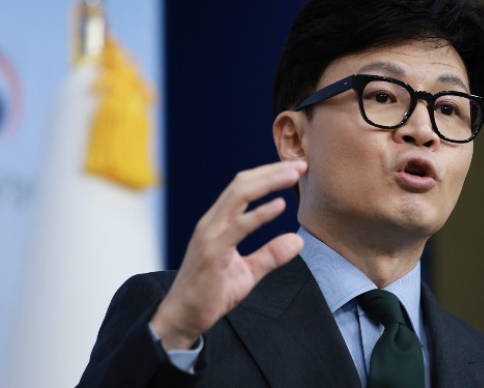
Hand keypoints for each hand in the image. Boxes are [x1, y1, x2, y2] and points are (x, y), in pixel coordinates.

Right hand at [150, 160, 306, 349]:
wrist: (183, 317)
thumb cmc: (211, 293)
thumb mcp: (248, 272)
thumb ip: (271, 254)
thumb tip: (297, 241)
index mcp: (218, 222)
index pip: (243, 186)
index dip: (268, 174)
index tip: (294, 169)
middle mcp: (212, 222)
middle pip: (242, 184)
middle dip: (272, 171)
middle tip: (300, 164)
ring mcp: (210, 235)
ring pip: (238, 196)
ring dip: (268, 182)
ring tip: (293, 175)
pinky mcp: (212, 252)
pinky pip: (238, 227)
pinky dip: (259, 214)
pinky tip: (279, 206)